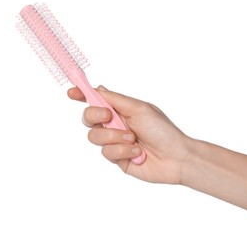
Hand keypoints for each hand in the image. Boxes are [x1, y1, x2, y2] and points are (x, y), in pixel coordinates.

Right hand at [67, 86, 191, 183]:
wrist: (175, 157)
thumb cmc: (162, 130)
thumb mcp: (139, 108)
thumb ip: (115, 99)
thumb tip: (99, 88)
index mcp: (121, 110)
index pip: (96, 101)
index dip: (82, 96)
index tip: (72, 92)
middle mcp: (115, 125)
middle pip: (88, 118)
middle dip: (95, 116)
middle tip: (108, 117)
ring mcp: (115, 142)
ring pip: (95, 137)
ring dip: (114, 137)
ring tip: (133, 139)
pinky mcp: (117, 158)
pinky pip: (107, 153)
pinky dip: (122, 151)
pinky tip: (137, 152)